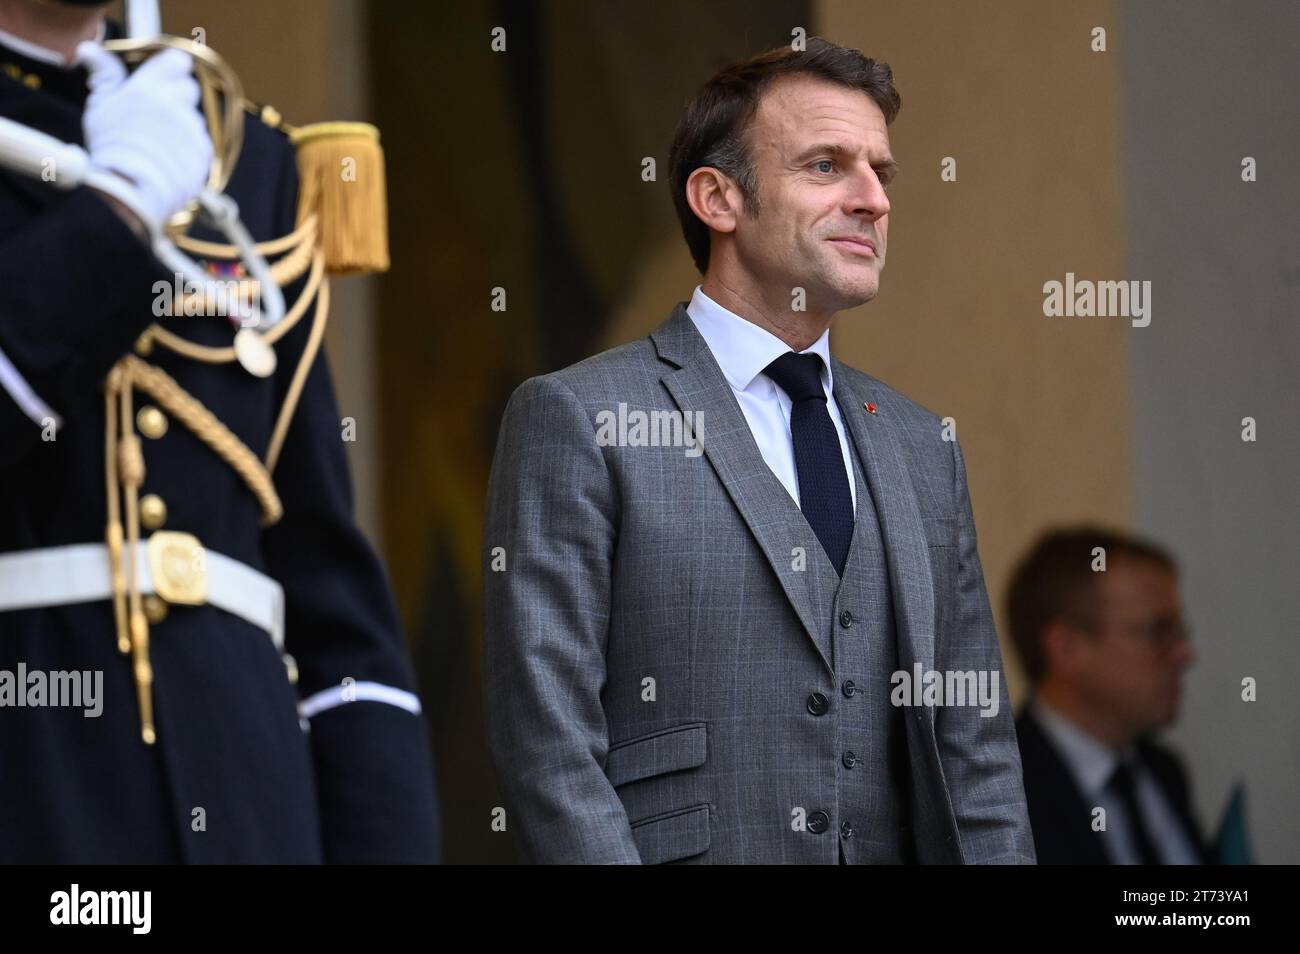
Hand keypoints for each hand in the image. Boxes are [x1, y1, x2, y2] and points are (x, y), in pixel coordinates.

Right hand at [75, 42, 212, 229]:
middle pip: (189, 89)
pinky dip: (190, 152)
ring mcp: (192, 130)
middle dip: (178, 99)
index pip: (177, 62)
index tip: (167, 77)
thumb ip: (104, 76)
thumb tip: (89, 50)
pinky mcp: (204, 153)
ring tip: (158, 148)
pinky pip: (202, 146)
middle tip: (158, 118)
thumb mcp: (99, 106)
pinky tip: (169, 162)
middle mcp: (174, 104)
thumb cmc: (108, 148)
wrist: (128, 191)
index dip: (173, 69)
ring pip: (195, 120)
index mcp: (148, 87)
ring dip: (183, 129)